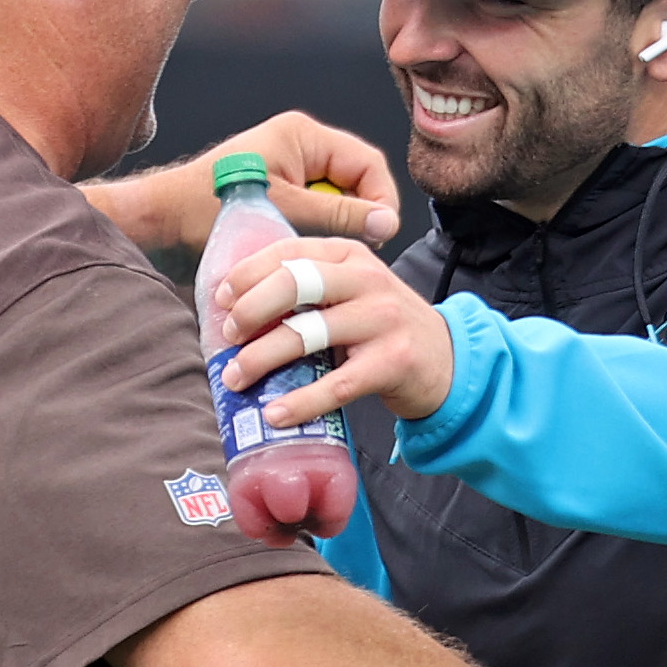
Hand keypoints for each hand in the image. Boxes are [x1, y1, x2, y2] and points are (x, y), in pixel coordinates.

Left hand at [84, 112, 401, 252]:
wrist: (156, 227)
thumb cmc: (205, 211)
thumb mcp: (280, 212)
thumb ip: (336, 216)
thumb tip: (386, 224)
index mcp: (303, 136)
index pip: (368, 164)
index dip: (381, 201)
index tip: (379, 238)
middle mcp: (299, 149)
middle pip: (355, 184)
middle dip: (357, 220)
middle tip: (355, 256)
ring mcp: (288, 174)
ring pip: (335, 206)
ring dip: (333, 235)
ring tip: (325, 262)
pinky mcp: (276, 198)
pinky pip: (313, 217)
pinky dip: (313, 239)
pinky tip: (304, 263)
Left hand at [213, 237, 457, 423]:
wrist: (446, 360)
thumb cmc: (383, 328)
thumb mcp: (351, 292)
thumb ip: (308, 289)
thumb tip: (237, 309)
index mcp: (348, 256)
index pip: (288, 252)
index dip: (247, 274)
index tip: (221, 300)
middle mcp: (366, 280)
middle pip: (294, 284)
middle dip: (250, 310)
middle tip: (229, 337)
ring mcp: (382, 319)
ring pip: (307, 334)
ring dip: (262, 358)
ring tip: (236, 378)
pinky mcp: (393, 362)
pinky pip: (335, 385)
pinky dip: (300, 403)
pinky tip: (274, 414)